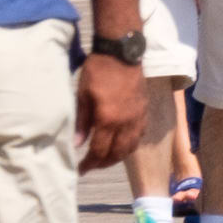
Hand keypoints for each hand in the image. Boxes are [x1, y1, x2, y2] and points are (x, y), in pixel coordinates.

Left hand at [74, 52, 147, 173]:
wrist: (122, 53)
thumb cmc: (97, 71)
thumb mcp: (83, 95)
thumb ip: (82, 122)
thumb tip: (78, 144)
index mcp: (108, 119)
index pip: (100, 151)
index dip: (90, 163)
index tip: (81, 169)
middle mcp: (126, 123)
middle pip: (117, 153)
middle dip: (104, 163)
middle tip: (92, 165)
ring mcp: (138, 118)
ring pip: (131, 146)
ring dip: (118, 156)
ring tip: (106, 158)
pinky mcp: (144, 111)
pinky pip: (139, 135)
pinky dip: (130, 144)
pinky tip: (122, 142)